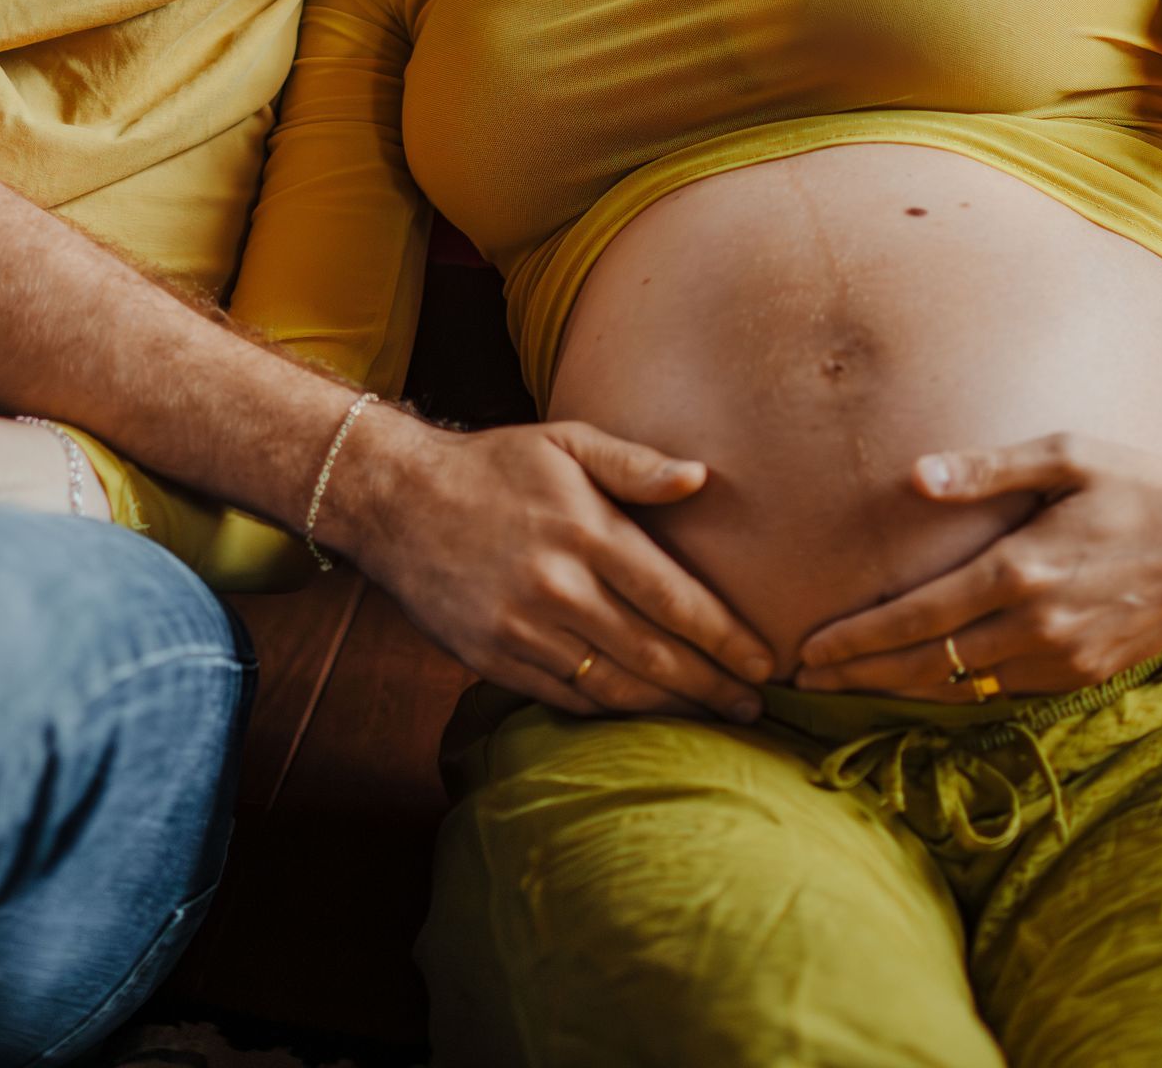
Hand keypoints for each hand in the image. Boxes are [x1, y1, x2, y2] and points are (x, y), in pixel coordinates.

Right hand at [327, 408, 772, 722]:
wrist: (398, 500)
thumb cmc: (494, 466)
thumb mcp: (565, 442)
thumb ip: (634, 465)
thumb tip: (701, 479)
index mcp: (586, 532)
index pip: (674, 598)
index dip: (725, 637)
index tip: (764, 663)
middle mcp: (559, 587)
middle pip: (655, 653)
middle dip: (713, 685)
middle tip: (755, 706)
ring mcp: (524, 630)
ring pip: (616, 686)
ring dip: (672, 708)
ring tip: (713, 718)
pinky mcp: (494, 659)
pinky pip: (568, 699)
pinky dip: (613, 712)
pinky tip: (645, 715)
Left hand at [790, 427, 1161, 699]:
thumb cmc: (1140, 484)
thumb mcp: (1065, 454)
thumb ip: (987, 469)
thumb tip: (916, 475)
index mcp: (1021, 570)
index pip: (918, 617)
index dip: (858, 639)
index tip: (809, 649)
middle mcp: (1038, 625)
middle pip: (928, 665)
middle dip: (861, 676)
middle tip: (804, 681)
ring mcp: (1064, 658)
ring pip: (962, 688)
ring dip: (900, 691)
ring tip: (848, 688)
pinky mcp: (1086, 674)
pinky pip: (1004, 693)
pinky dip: (956, 692)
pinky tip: (923, 683)